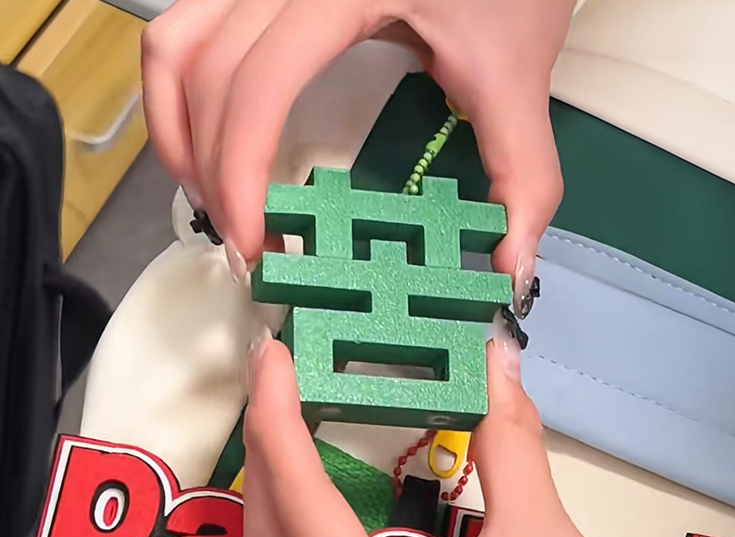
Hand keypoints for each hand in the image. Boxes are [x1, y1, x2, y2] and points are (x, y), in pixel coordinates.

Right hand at [141, 0, 573, 312]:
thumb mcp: (518, 75)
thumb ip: (521, 176)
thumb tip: (511, 270)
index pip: (259, 85)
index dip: (241, 173)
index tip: (258, 246)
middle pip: (205, 73)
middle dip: (211, 174)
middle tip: (246, 246)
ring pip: (174, 45)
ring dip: (178, 132)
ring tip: (213, 199)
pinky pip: (186, 29)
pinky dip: (182, 93)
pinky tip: (206, 141)